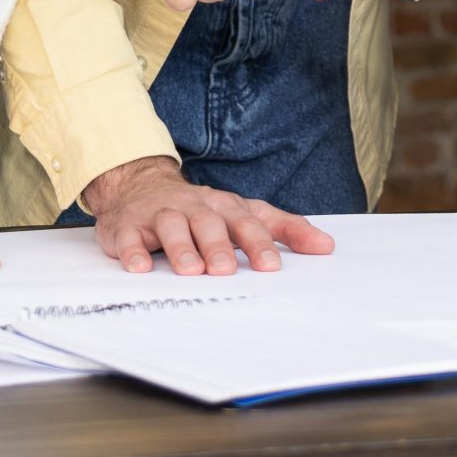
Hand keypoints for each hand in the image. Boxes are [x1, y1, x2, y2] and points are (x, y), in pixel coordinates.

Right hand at [81, 156, 335, 275]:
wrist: (141, 186)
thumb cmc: (202, 209)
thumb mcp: (243, 213)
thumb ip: (284, 229)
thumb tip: (327, 246)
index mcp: (226, 206)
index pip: (248, 222)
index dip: (259, 243)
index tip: (271, 266)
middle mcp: (196, 207)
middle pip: (210, 223)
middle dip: (219, 246)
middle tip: (226, 270)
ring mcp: (161, 214)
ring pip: (172, 226)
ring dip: (181, 248)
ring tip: (190, 271)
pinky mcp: (130, 225)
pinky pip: (130, 238)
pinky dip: (134, 251)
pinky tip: (139, 267)